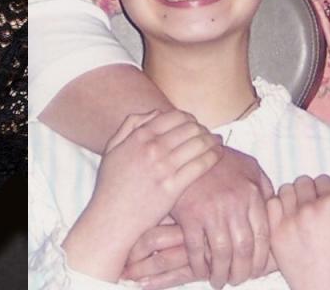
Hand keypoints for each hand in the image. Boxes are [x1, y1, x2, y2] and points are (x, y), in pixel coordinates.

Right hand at [62, 110, 221, 281]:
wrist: (111, 218)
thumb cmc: (111, 185)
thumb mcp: (112, 148)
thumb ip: (131, 125)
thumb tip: (156, 112)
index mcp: (139, 136)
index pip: (174, 116)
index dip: (189, 117)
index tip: (195, 123)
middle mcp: (152, 148)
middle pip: (189, 128)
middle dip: (203, 128)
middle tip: (209, 134)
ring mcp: (163, 168)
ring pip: (198, 144)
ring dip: (212, 140)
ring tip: (217, 142)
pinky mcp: (173, 187)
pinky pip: (200, 165)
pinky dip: (213, 156)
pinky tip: (218, 155)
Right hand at [164, 146, 273, 287]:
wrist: (186, 149)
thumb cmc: (220, 159)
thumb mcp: (249, 166)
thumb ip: (264, 187)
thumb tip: (275, 208)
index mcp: (252, 195)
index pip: (262, 237)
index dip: (260, 260)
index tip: (256, 271)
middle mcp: (234, 205)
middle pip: (244, 250)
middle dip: (242, 272)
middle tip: (238, 280)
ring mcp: (211, 211)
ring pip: (222, 253)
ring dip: (221, 273)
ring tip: (219, 281)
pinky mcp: (189, 215)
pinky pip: (196, 249)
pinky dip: (198, 265)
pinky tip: (200, 270)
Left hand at [266, 165, 329, 289]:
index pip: (322, 179)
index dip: (326, 191)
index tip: (327, 205)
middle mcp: (309, 208)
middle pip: (303, 181)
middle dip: (309, 192)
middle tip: (313, 209)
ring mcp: (290, 219)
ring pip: (285, 189)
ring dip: (292, 197)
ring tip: (301, 214)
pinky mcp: (275, 231)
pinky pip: (271, 204)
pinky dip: (277, 207)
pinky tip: (287, 219)